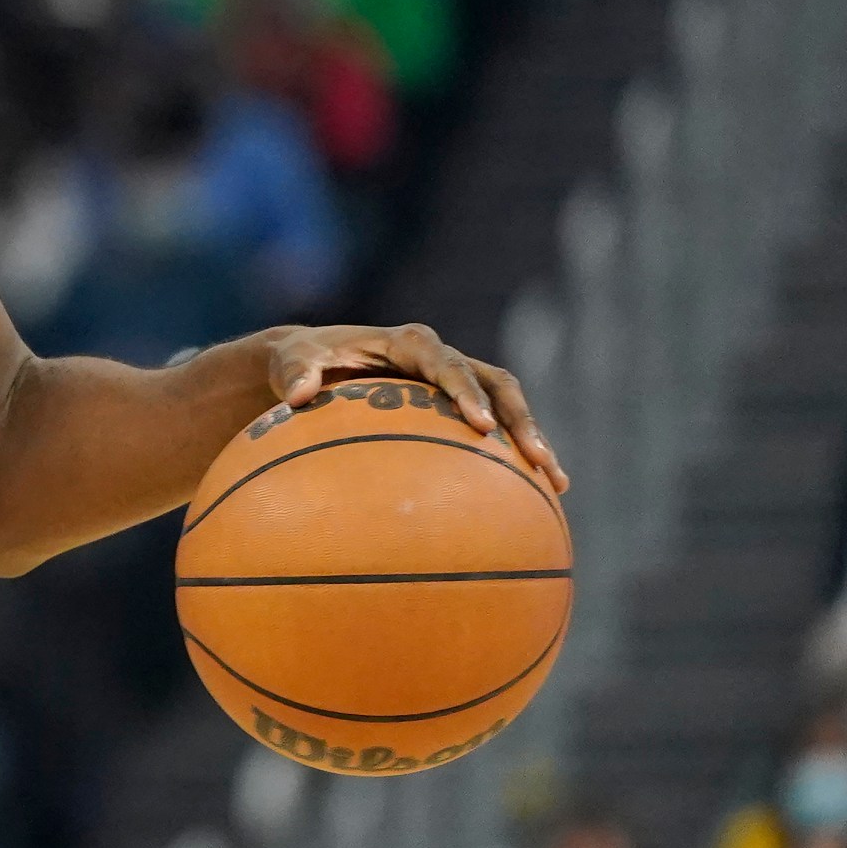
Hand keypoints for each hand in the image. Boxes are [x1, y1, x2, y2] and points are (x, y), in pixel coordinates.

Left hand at [266, 323, 568, 492]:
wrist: (309, 364)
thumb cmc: (299, 362)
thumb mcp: (291, 361)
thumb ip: (295, 373)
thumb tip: (297, 395)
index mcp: (408, 344)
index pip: (446, 364)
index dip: (466, 391)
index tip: (480, 425)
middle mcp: (440, 359)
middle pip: (495, 383)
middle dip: (519, 420)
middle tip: (537, 459)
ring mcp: (453, 384)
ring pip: (506, 407)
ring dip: (531, 440)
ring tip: (555, 484)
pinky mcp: (454, 409)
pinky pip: (492, 434)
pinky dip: (510, 462)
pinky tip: (532, 503)